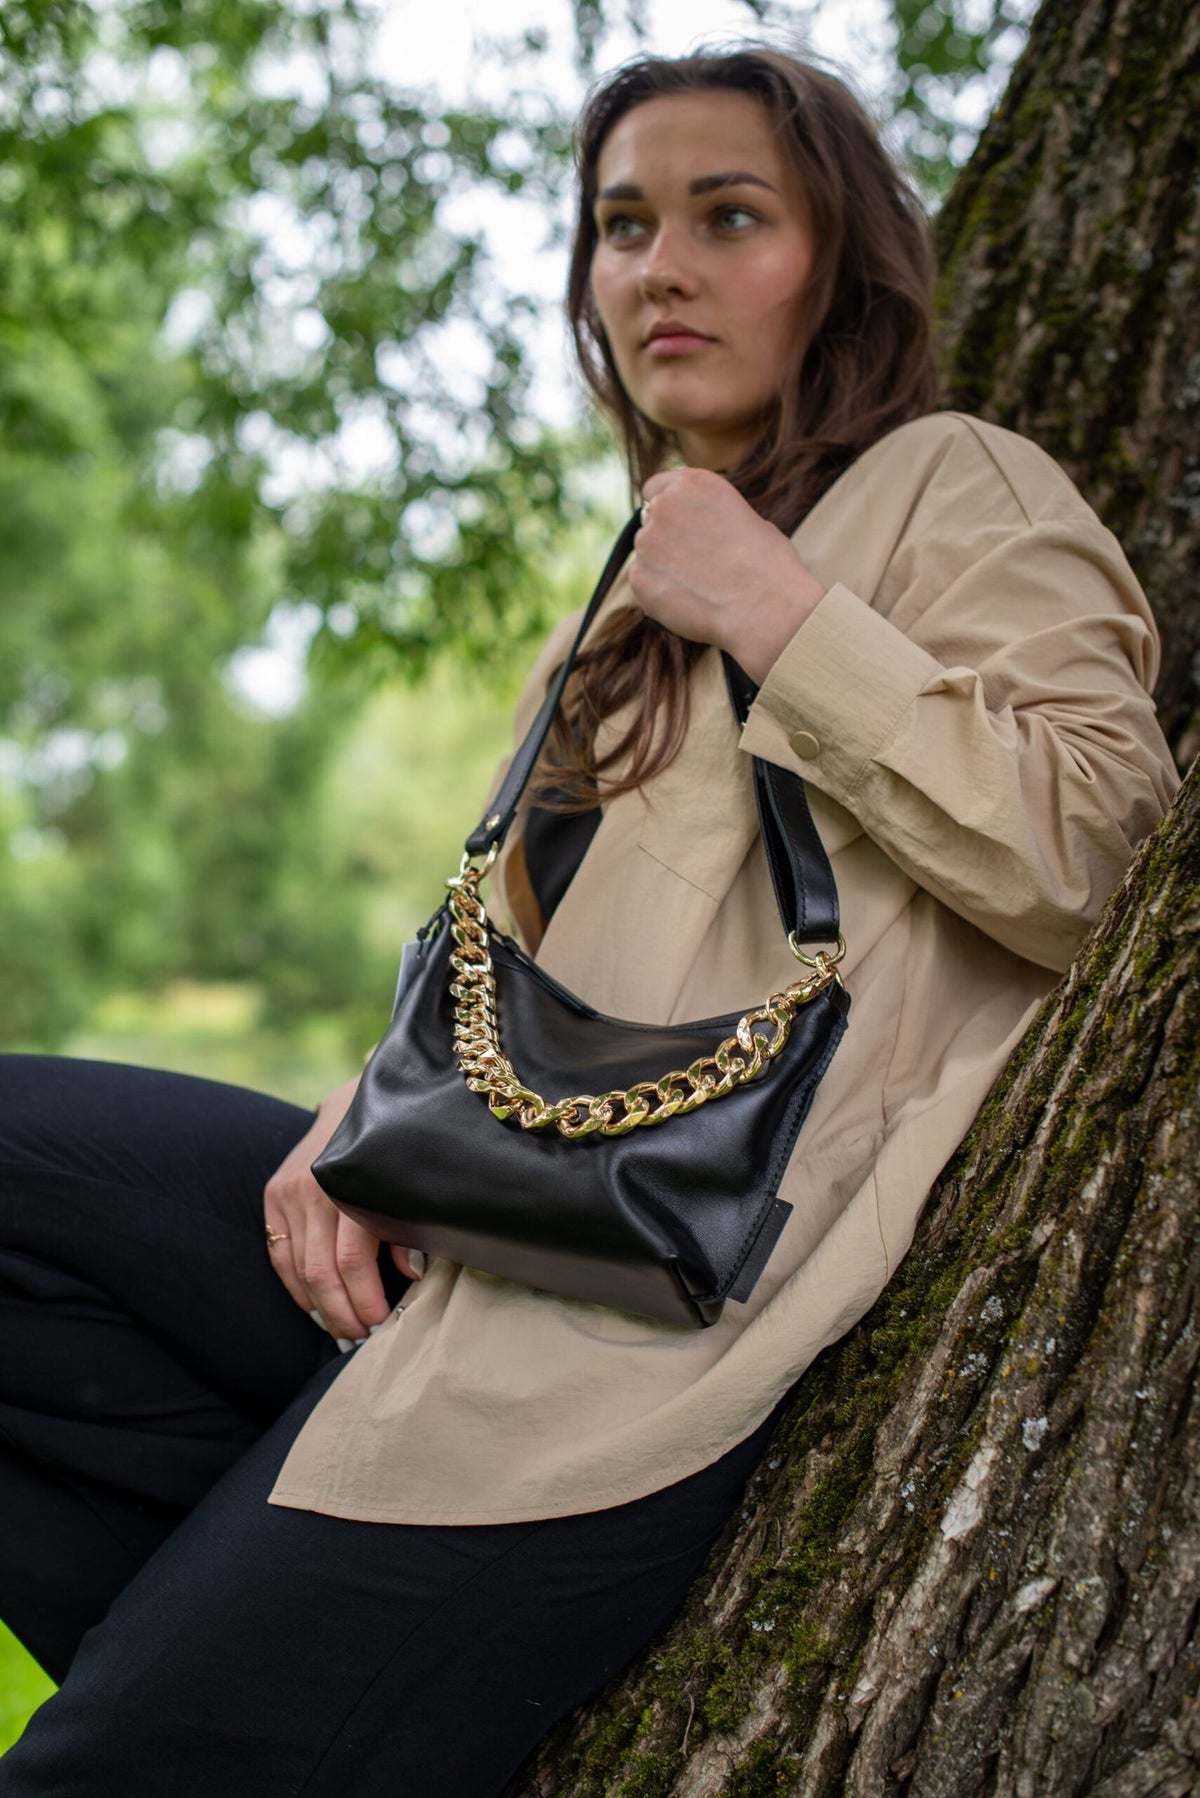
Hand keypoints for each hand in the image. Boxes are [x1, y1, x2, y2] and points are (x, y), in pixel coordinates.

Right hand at [264, 1076, 421, 1343]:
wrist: (363, 1093)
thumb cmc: (402, 1139)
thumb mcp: (414, 1176)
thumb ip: (411, 1223)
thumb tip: (411, 1274)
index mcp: (353, 1184)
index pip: (351, 1262)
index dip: (366, 1300)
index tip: (384, 1324)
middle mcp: (315, 1187)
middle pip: (321, 1272)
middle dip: (343, 1313)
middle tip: (363, 1338)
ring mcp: (290, 1189)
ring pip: (296, 1268)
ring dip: (319, 1307)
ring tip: (343, 1330)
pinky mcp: (274, 1191)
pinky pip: (278, 1252)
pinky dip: (295, 1286)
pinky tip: (314, 1306)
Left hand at [631, 468, 825, 682]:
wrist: (766, 606)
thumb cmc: (770, 566)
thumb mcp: (750, 521)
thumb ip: (717, 519)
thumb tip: (709, 531)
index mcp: (694, 484)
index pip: (656, 489)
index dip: (665, 510)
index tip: (676, 529)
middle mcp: (664, 506)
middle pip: (649, 524)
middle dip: (665, 543)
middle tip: (695, 568)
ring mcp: (647, 542)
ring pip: (646, 557)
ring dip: (664, 570)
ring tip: (701, 590)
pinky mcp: (639, 578)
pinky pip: (643, 586)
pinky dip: (659, 596)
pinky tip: (691, 605)